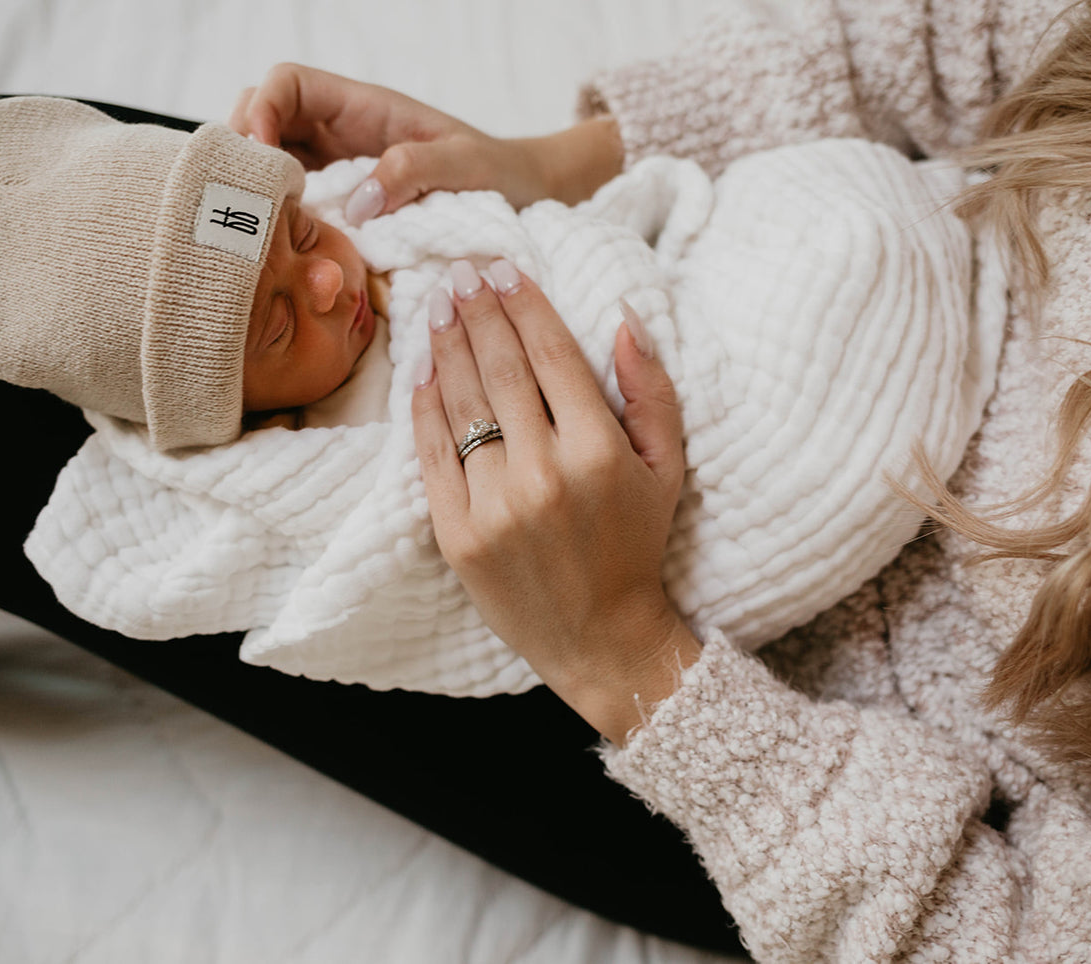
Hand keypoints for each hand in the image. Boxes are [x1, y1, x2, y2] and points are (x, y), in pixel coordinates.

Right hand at [230, 63, 622, 223]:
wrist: (522, 201)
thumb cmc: (499, 174)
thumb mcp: (467, 165)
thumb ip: (414, 171)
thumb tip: (357, 205)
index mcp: (363, 108)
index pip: (288, 84)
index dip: (262, 110)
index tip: (263, 157)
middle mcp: (340, 135)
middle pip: (260, 121)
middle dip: (243, 153)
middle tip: (249, 204)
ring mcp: (337, 172)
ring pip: (268, 167)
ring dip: (256, 193)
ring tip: (262, 232)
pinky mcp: (342, 210)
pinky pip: (293, 208)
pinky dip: (279, 223)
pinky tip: (286, 252)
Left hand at [410, 259, 699, 743]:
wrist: (600, 637)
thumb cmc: (635, 544)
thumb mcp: (668, 468)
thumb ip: (651, 391)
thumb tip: (623, 318)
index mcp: (599, 452)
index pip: (552, 357)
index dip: (523, 305)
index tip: (502, 269)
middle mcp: (544, 473)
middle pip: (501, 369)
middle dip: (478, 312)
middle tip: (460, 271)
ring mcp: (494, 505)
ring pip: (462, 404)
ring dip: (447, 346)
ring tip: (438, 304)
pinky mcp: (456, 534)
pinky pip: (432, 455)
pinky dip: (425, 407)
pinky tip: (423, 369)